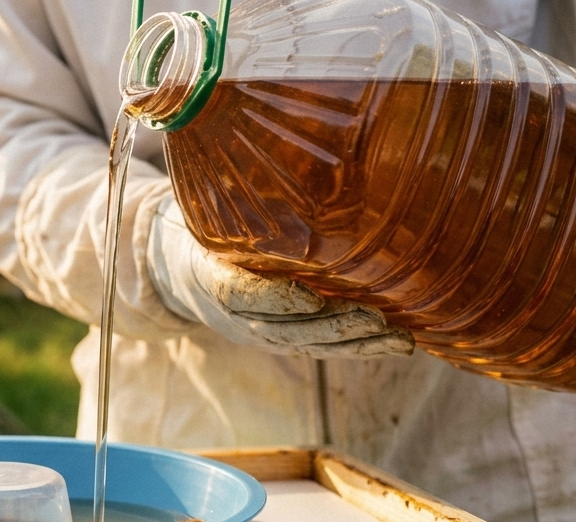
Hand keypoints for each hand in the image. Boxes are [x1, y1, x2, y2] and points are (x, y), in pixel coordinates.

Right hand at [148, 198, 413, 357]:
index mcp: (213, 277)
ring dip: (354, 344)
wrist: (177, 271)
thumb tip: (255, 120)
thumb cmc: (205, 226)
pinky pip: (321, 347)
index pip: (241, 293)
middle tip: (375, 319)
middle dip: (332, 328)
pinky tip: (396, 340)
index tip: (311, 300)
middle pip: (285, 330)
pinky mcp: (284, 337)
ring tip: (398, 339)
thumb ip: (234, 184)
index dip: (276, 299)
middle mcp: (236, 314)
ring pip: (309, 345)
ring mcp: (262, 330)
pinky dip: (358, 346)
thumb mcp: (207, 205)